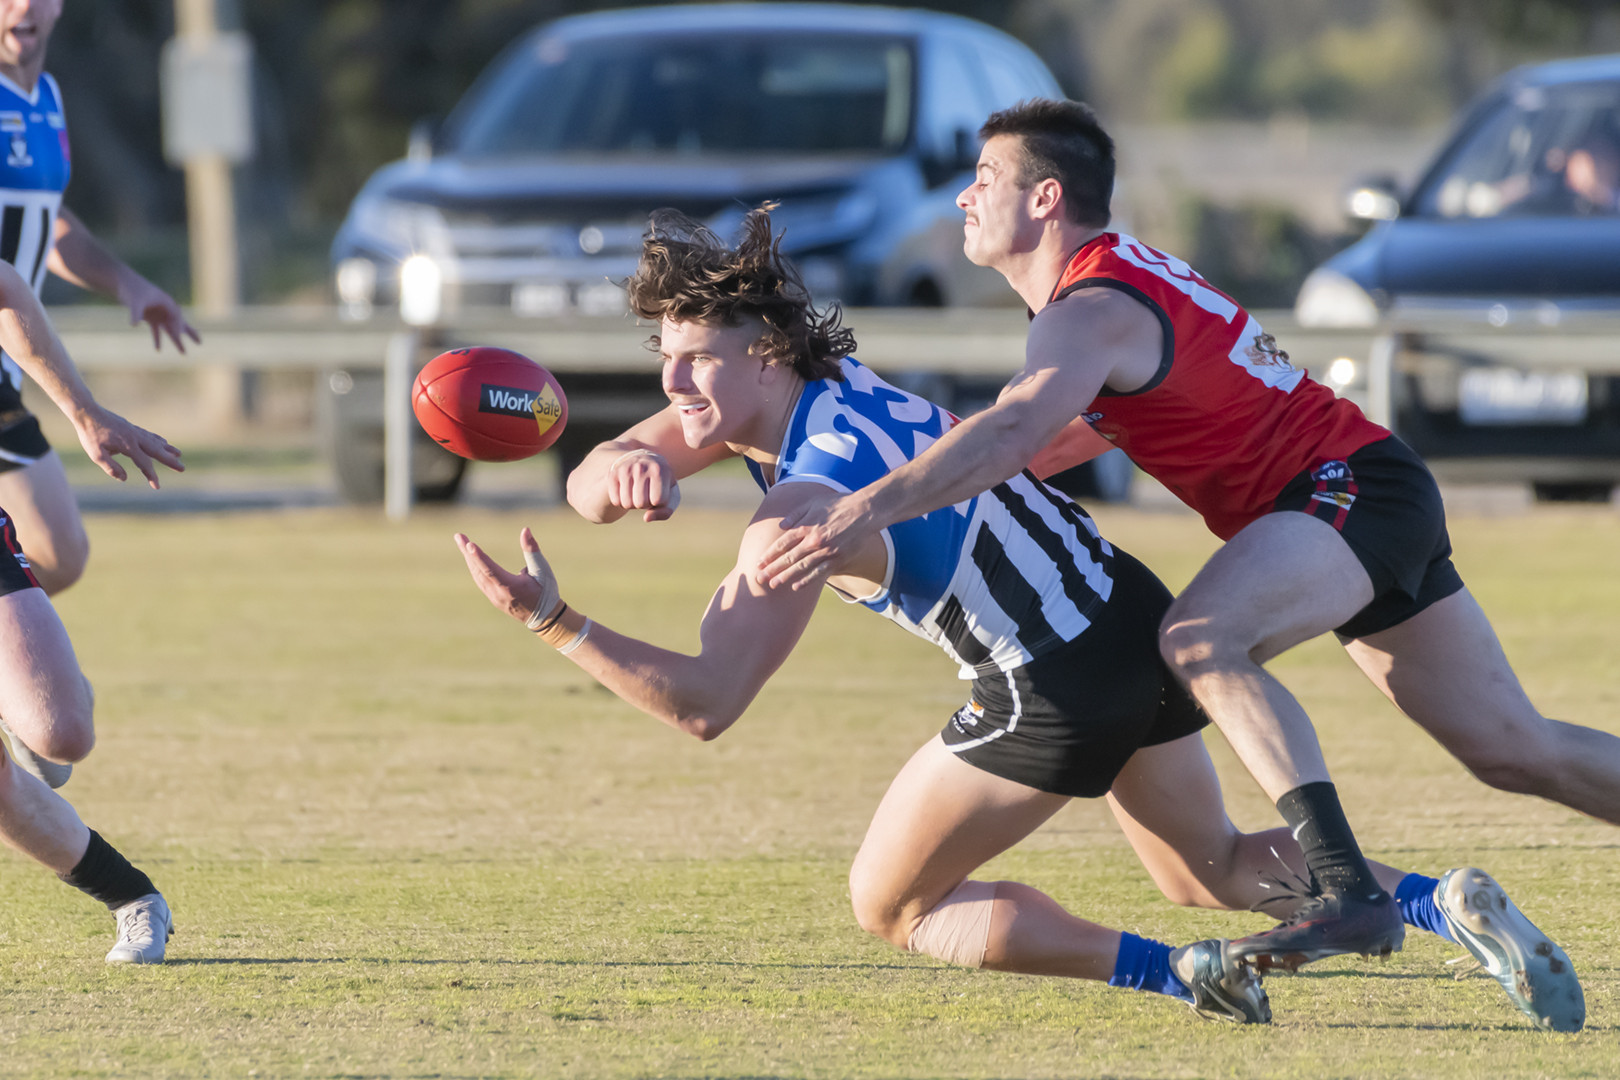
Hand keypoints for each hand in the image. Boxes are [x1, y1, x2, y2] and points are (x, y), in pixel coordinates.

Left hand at [72, 404, 182, 487]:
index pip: (144, 463)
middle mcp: (135, 438)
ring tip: (179, 454)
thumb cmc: (90, 434)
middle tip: (182, 468)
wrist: (88, 413)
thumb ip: (110, 467)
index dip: (151, 475)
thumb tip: (124, 478)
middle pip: (156, 451)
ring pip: (155, 442)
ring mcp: (135, 431)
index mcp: (127, 445)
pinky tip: (164, 442)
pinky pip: (149, 435)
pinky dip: (159, 440)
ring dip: (168, 449)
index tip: (157, 486)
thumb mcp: (95, 454)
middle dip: (170, 460)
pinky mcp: (132, 428)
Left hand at [121, 278, 200, 353]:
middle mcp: (164, 309)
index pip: (177, 317)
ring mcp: (157, 313)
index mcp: (166, 302)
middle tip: (200, 343)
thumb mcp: (134, 300)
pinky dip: (157, 339)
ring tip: (183, 353)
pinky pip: (156, 330)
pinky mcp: (149, 317)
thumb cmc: (131, 288)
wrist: (123, 282)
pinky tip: (158, 350)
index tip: (178, 336)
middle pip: (180, 323)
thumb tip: (134, 324)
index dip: (178, 326)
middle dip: (190, 334)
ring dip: (175, 340)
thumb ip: (136, 313)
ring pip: (169, 329)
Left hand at [455, 527, 563, 627]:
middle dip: (467, 552)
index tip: (468, 544)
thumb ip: (532, 550)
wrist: (545, 618)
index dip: (479, 557)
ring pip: (477, 576)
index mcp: (511, 587)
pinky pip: (480, 581)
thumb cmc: (545, 592)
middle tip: (458, 536)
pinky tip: (471, 559)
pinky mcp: (493, 598)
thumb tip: (525, 530)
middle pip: (478, 571)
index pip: (490, 570)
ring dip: (469, 559)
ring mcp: (494, 597)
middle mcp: (498, 594)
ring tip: (462, 544)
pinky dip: (474, 568)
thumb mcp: (542, 569)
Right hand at [609, 448, 680, 521]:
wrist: (642, 461)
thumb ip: (666, 511)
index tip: (659, 491)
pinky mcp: (612, 474)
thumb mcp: (670, 495)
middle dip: (645, 504)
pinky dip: (621, 502)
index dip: (659, 502)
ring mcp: (625, 469)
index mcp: (660, 469)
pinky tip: (626, 492)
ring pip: (627, 504)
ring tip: (637, 493)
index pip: (658, 501)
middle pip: (641, 503)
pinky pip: (616, 501)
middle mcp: (642, 467)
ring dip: (633, 505)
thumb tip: (646, 518)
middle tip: (646, 493)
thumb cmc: (660, 483)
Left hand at [754, 493, 870, 590]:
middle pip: (788, 557)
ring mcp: (826, 551)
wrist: (864, 510)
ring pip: (801, 567)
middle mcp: (813, 540)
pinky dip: (807, 580)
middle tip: (759, 578)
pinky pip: (819, 572)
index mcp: (806, 527)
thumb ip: (796, 514)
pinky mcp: (838, 559)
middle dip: (772, 569)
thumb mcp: (814, 503)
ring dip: (785, 577)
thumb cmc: (839, 504)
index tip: (759, 562)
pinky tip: (796, 587)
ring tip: (773, 585)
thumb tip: (782, 526)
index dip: (770, 554)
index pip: (783, 543)